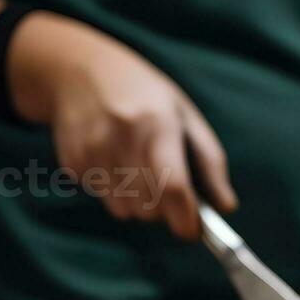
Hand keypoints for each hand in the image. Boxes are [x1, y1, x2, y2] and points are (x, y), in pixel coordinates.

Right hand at [8, 11, 234, 239]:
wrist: (77, 69)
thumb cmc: (143, 95)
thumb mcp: (185, 115)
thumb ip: (210, 162)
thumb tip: (226, 207)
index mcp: (157, 123)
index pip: (173, 186)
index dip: (186, 218)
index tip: (193, 231)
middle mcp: (122, 136)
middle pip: (149, 208)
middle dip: (164, 210)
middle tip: (167, 188)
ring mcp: (92, 149)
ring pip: (125, 211)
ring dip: (138, 202)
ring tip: (137, 166)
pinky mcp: (72, 161)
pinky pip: (102, 199)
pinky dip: (114, 190)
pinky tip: (113, 159)